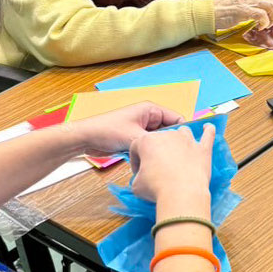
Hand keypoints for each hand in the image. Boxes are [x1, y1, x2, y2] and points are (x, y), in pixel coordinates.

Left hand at [61, 102, 184, 156]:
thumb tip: (170, 150)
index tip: (187, 146)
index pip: (176, 119)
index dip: (182, 132)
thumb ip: (155, 142)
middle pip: (168, 131)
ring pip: (158, 140)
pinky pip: (149, 146)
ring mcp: (141, 128)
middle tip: (175, 156)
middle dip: (170, 142)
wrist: (85, 139)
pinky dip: (150, 153)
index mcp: (151, 110)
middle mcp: (148, 118)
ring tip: (163, 160)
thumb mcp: (135, 137)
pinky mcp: (135, 138)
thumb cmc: (107, 131)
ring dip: (158, 149)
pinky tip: (152, 161)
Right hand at [130, 123, 213, 202]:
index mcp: (148, 141)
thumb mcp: (136, 184)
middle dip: (157, 152)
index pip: (137, 147)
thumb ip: (139, 175)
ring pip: (182, 132)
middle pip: (160, 138)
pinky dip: (208, 130)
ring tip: (178, 150)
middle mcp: (169, 135)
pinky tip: (208, 127)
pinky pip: (208, 134)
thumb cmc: (156, 187)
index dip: (136, 160)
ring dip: (179, 139)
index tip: (139, 172)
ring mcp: (188, 140)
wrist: (181, 193)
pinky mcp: (203, 148)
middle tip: (157, 168)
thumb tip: (144, 177)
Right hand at [213, 0, 272, 30]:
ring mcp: (246, 0)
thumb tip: (263, 15)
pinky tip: (260, 27)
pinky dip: (265, 22)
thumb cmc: (219, 12)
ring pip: (271, 6)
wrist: (204, 13)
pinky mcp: (242, 9)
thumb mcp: (238, 5)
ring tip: (268, 27)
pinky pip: (261, 14)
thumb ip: (250, 6)